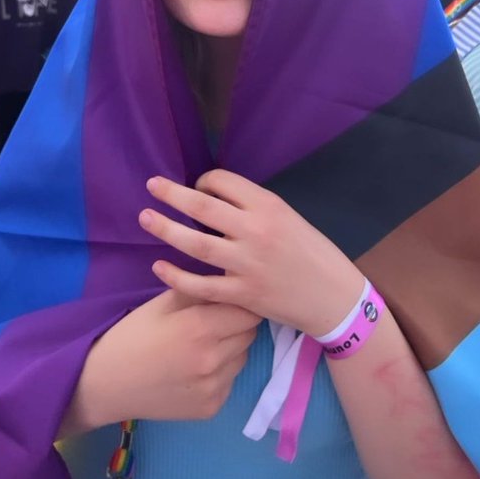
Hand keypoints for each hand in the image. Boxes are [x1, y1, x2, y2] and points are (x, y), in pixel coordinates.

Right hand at [64, 289, 259, 433]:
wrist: (107, 383)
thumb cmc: (133, 334)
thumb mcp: (163, 303)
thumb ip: (200, 290)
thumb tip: (230, 275)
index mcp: (201, 328)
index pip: (248, 312)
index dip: (241, 302)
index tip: (230, 299)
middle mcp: (213, 360)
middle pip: (249, 334)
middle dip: (238, 323)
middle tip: (215, 320)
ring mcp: (214, 388)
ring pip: (242, 358)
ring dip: (232, 348)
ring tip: (203, 345)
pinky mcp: (212, 408)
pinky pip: (230, 381)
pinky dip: (221, 372)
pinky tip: (195, 368)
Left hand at [139, 170, 362, 337]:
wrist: (334, 297)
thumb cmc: (312, 252)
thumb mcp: (288, 217)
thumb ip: (253, 208)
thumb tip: (213, 197)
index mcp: (268, 206)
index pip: (223, 182)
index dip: (203, 181)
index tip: (196, 187)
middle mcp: (255, 232)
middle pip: (203, 208)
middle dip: (172, 194)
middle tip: (151, 185)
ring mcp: (247, 265)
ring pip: (196, 245)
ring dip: (166, 229)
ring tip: (145, 217)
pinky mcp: (243, 296)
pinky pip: (201, 286)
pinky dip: (176, 276)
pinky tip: (159, 266)